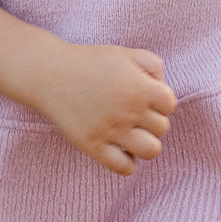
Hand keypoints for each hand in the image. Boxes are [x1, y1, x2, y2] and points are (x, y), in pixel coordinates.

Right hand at [24, 43, 176, 175]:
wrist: (50, 74)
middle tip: (134, 114)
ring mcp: (112, 131)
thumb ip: (152, 64)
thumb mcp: (124, 53)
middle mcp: (129, 111)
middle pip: (162, 128)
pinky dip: (129, 163)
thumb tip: (162, 86)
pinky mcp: (94, 147)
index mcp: (140, 87)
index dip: (160, 101)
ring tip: (132, 135)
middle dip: (151, 121)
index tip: (144, 97)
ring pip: (151, 151)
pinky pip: (125, 168)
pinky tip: (120, 149)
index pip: (170, 105)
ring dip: (146, 144)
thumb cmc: (89, 62)